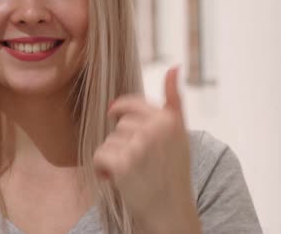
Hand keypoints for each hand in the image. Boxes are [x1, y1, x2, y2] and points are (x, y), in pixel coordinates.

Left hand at [93, 67, 200, 233]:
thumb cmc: (174, 174)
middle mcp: (156, 129)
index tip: (114, 116)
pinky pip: (100, 155)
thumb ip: (174, 100)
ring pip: (110, 140)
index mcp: (169, 119)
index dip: (120, 110)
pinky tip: (116, 179)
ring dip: (114, 156)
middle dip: (123, 141)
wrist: (171, 213)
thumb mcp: (180, 134)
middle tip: (137, 161)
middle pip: (120, 124)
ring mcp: (139, 146)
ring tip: (131, 172)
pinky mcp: (123, 163)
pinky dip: (103, 169)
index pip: (132, 103)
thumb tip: (173, 67)